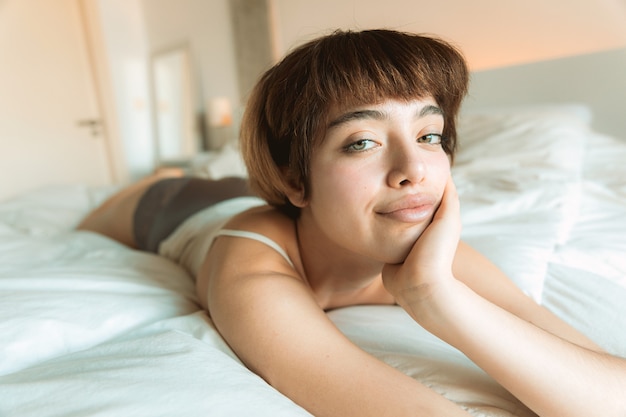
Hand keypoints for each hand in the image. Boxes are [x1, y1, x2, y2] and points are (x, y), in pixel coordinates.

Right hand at [382, 176, 461, 309]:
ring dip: (382, 203)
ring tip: (371, 187)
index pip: (425, 193)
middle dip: (396, 189)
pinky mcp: (388, 247)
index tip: (405, 165)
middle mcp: (418, 228)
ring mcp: (402, 238)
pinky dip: (374, 219)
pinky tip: (364, 208)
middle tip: (382, 174)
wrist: (417, 287)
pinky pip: (379, 228)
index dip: (416, 179)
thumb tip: (445, 173)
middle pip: (405, 201)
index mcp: (434, 221)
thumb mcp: (448, 219)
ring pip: (390, 213)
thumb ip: (448, 197)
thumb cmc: (436, 253)